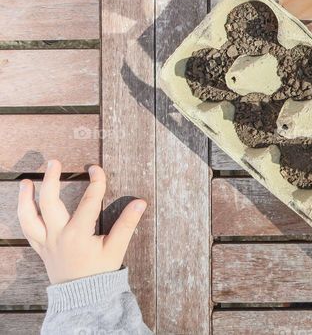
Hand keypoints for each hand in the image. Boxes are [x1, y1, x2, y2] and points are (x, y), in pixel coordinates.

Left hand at [18, 161, 146, 284]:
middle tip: (54, 162)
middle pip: (49, 202)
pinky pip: (27, 230)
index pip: (89, 200)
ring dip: (25, 198)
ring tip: (26, 182)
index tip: (97, 168)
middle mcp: (58, 235)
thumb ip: (127, 224)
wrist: (82, 296)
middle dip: (51, 180)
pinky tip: (26, 204)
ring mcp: (46, 242)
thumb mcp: (117, 248)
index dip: (96, 182)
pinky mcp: (41, 248)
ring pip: (28, 217)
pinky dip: (24, 215)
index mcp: (78, 233)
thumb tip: (140, 202)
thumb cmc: (100, 271)